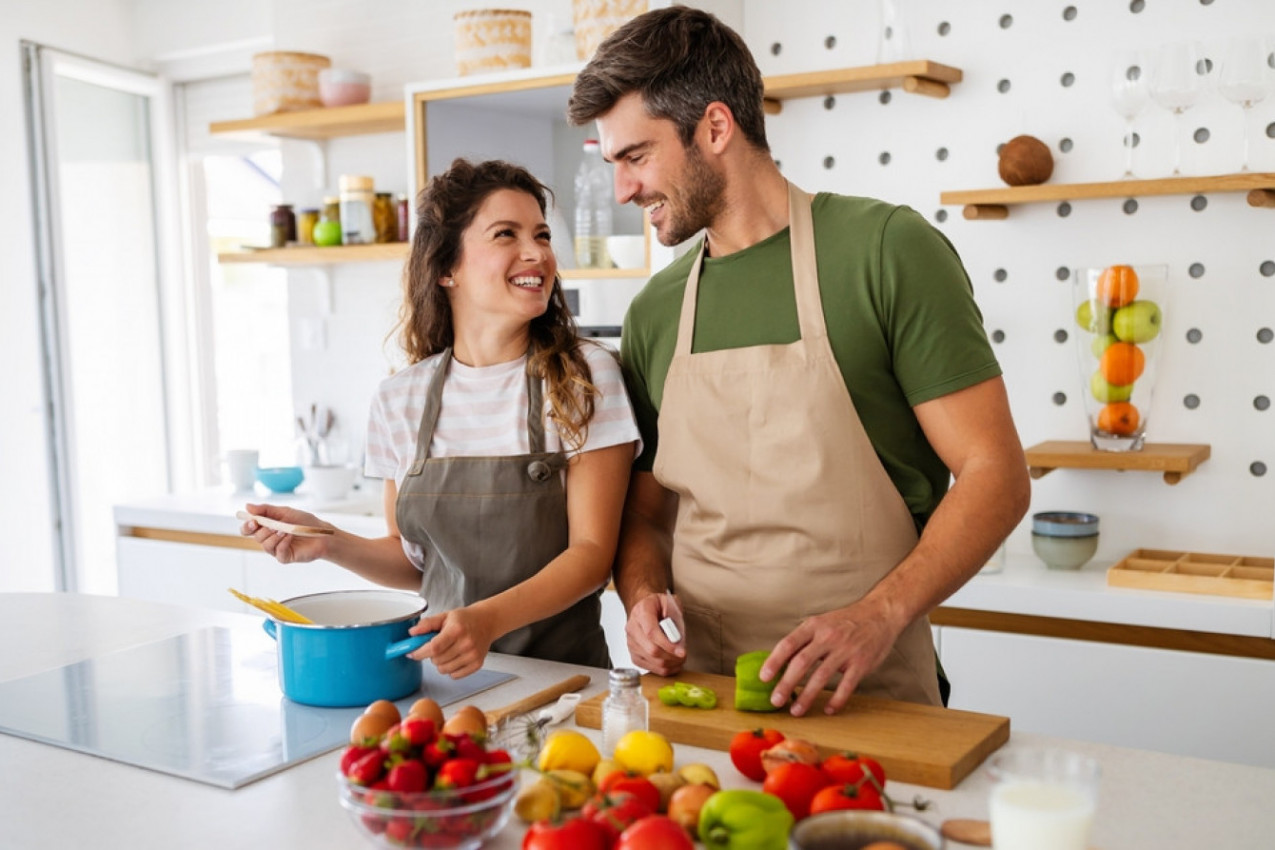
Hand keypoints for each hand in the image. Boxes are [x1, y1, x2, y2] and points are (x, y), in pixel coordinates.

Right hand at [239, 503, 332, 562]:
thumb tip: (247, 506)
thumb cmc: (304, 522)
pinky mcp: (284, 557)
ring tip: (285, 530)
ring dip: (274, 536)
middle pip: (256, 537)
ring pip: (265, 545)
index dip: (247, 526)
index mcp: (267, 527)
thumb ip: (266, 510)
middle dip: (263, 530)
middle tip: (272, 525)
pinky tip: (290, 537)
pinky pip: (278, 552)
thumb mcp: (285, 512)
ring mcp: (276, 549)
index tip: (253, 521)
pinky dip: (283, 543)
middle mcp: (269, 539)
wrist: (321, 533)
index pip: (249, 529)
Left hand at [409, 606, 495, 678]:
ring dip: (440, 663)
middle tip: (437, 646)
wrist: (487, 622)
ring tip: (447, 651)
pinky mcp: (477, 664)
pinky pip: (454, 675)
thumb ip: (427, 624)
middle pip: (437, 660)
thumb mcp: (445, 616)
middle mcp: (466, 643)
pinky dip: (451, 669)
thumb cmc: (464, 619)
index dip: (420, 652)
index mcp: (456, 630)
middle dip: (431, 655)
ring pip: (444, 670)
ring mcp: (472, 655)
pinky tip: (455, 657)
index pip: (433, 648)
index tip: (412, 653)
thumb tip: (412, 633)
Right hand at [625, 591, 685, 674]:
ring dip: (670, 663)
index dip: (668, 645)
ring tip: (680, 658)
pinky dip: (663, 669)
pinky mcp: (634, 654)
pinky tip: (672, 663)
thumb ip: (675, 616)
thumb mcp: (670, 602)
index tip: (682, 651)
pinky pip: (649, 668)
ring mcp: (631, 642)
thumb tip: (677, 637)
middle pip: (651, 650)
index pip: (651, 632)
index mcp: (641, 611)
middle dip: (671, 656)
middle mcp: (632, 628)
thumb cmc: (658, 606)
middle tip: (684, 655)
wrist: (645, 609)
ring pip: (652, 660)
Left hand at [761, 599, 899, 716]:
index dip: (774, 661)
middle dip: (786, 684)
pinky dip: (836, 700)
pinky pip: (846, 686)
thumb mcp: (822, 622)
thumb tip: (780, 662)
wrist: (880, 614)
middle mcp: (828, 637)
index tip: (763, 678)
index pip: (788, 644)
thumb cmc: (846, 621)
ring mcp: (845, 650)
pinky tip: (828, 710)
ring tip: (796, 710)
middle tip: (775, 700)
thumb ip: (804, 640)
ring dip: (806, 696)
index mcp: (814, 626)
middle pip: (801, 662)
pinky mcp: (861, 663)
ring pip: (821, 677)